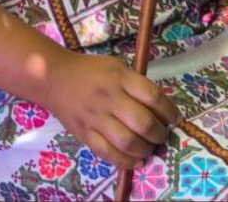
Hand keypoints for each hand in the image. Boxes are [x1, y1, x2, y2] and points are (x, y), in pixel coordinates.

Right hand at [46, 52, 179, 168]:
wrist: (53, 77)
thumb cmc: (90, 71)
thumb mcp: (116, 67)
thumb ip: (136, 85)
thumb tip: (160, 110)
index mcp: (119, 79)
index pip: (153, 97)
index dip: (169, 112)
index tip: (174, 119)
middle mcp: (109, 99)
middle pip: (143, 123)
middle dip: (159, 134)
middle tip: (161, 135)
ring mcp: (95, 118)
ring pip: (127, 142)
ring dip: (145, 150)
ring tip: (149, 148)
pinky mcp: (85, 134)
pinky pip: (108, 153)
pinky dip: (125, 161)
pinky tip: (135, 161)